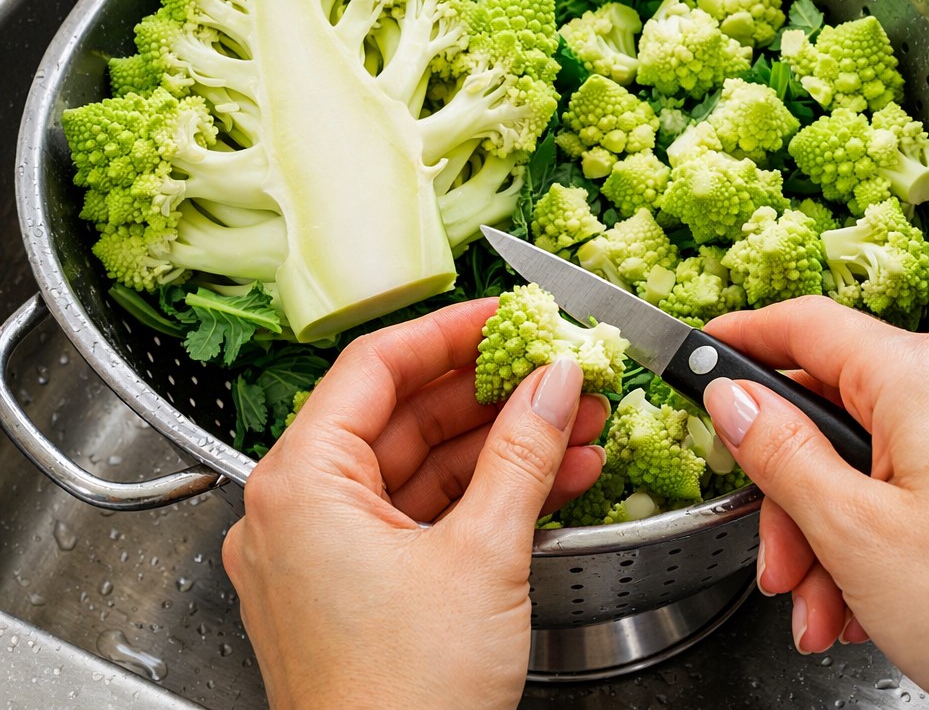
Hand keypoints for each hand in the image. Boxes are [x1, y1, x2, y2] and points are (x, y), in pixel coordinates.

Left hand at [222, 298, 607, 709]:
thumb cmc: (405, 704)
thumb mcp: (483, 555)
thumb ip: (522, 451)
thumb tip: (555, 383)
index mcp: (299, 483)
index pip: (374, 366)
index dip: (448, 331)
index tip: (505, 313)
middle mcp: (297, 509)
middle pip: (403, 415)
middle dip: (492, 395)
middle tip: (554, 370)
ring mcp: (326, 551)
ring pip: (421, 467)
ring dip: (501, 446)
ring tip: (575, 424)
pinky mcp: (358, 586)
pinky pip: (422, 516)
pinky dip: (484, 496)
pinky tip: (551, 479)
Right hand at [701, 295, 928, 709]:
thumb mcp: (851, 530)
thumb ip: (777, 451)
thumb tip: (731, 398)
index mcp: (919, 380)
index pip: (806, 326)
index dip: (743, 337)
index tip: (701, 350)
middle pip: (828, 411)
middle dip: (787, 492)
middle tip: (772, 559)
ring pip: (862, 461)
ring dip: (823, 536)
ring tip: (821, 610)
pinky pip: (904, 489)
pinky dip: (868, 540)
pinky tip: (861, 606)